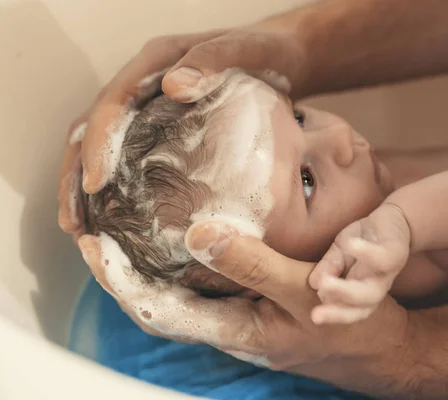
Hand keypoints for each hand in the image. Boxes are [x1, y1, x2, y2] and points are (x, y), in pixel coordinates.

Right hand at [58, 22, 307, 236]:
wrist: (283, 57)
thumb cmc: (264, 54)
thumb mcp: (244, 52)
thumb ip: (212, 62)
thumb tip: (173, 86)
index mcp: (155, 63)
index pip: (114, 103)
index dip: (97, 143)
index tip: (96, 183)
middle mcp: (145, 84)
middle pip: (93, 127)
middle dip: (78, 174)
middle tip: (73, 221)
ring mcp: (150, 107)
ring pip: (103, 145)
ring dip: (84, 185)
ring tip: (80, 228)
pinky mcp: (162, 127)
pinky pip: (128, 155)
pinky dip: (116, 185)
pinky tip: (112, 217)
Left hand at [77, 221, 420, 398]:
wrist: (381, 352)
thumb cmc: (348, 327)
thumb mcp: (302, 290)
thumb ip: (253, 265)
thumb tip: (199, 234)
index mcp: (235, 331)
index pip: (157, 311)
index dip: (121, 282)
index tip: (93, 248)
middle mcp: (229, 330)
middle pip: (159, 306)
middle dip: (122, 274)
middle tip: (94, 235)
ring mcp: (240, 320)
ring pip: (180, 297)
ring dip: (147, 270)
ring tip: (124, 236)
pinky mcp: (253, 309)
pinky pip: (207, 289)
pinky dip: (183, 266)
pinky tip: (182, 242)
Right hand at [309, 202, 410, 324]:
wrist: (392, 219)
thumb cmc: (363, 239)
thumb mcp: (339, 251)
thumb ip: (329, 266)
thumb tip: (314, 284)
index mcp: (360, 290)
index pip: (348, 310)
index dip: (332, 315)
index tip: (314, 317)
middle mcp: (376, 287)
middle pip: (363, 309)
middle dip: (339, 313)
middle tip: (315, 314)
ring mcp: (387, 273)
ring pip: (372, 293)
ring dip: (346, 290)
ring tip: (325, 282)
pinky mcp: (396, 254)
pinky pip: (382, 259)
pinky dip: (364, 253)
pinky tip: (349, 244)